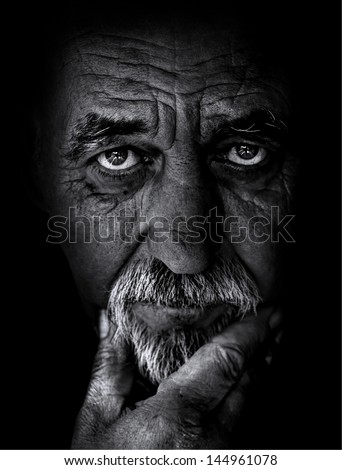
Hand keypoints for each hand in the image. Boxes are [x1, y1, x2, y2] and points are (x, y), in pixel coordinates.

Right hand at [71, 308, 281, 448]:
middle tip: (278, 316)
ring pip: (254, 402)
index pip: (225, 363)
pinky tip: (251, 378)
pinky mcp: (224, 460)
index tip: (267, 309)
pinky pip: (245, 420)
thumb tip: (111, 320)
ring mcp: (223, 454)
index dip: (250, 332)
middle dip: (268, 344)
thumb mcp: (95, 421)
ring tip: (272, 340)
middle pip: (251, 382)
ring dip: (264, 367)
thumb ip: (109, 367)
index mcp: (176, 418)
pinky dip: (253, 391)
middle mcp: (211, 439)